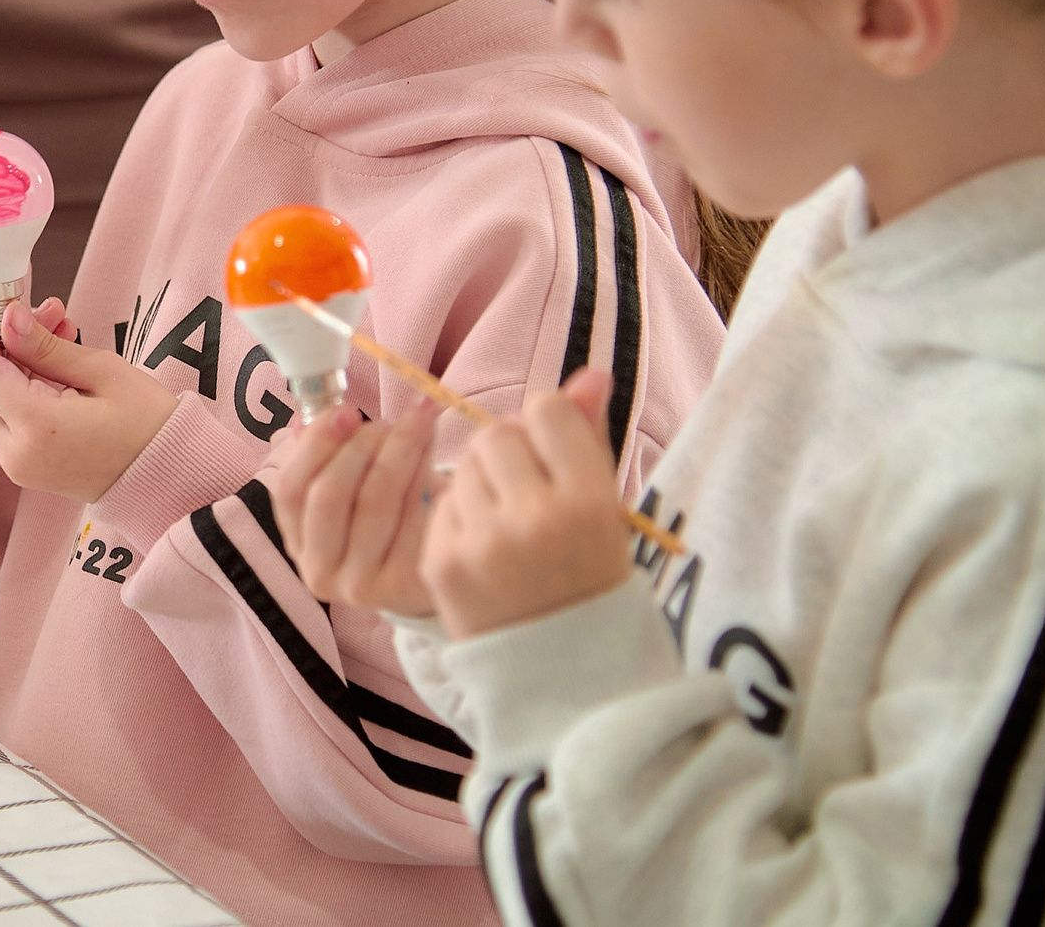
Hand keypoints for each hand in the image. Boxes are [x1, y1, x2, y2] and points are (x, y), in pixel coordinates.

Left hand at [0, 297, 177, 503]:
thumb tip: (9, 318)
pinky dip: (20, 386)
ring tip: (56, 329)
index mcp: (36, 428)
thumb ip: (46, 346)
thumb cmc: (149, 425)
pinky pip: (8, 419)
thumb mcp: (101, 371)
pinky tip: (53, 360)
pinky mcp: (27, 468)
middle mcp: (16, 454)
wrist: (171, 477)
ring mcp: (19, 466)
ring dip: (11, 362)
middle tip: (34, 312)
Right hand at [265, 395, 441, 617]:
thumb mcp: (352, 492)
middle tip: (390, 418)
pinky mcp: (402, 585)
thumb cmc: (387, 521)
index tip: (346, 410)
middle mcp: (319, 574)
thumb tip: (316, 417)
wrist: (431, 576)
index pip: (289, 491)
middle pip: (330, 494)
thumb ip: (330, 456)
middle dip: (360, 444)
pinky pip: (411, 515)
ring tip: (418, 423)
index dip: (315, 444)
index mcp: (298, 545)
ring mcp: (359, 585)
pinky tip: (435, 454)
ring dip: (398, 449)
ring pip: (374, 501)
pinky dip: (423, 475)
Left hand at [421, 369, 632, 638]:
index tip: (556, 458)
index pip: (547, 412)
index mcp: (588, 502)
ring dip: (479, 484)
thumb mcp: (604, 509)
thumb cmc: (590, 577)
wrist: (565, 673)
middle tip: (527, 494)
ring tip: (507, 526)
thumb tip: (591, 371)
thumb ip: (588, 437)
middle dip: (506, 454)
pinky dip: (457, 517)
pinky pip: (440, 505)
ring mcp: (483, 543)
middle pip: (495, 434)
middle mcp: (535, 519)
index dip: (548, 429)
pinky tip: (484, 550)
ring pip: (462, 467)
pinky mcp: (442, 564)